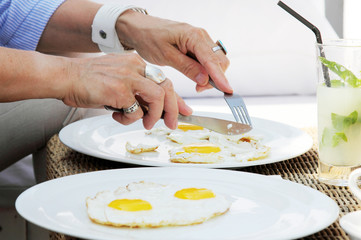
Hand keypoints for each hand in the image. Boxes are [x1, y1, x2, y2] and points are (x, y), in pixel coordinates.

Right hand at [64, 53, 191, 128]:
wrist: (65, 77)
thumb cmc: (89, 81)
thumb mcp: (119, 80)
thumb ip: (137, 91)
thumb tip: (155, 109)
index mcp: (136, 63)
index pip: (164, 80)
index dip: (177, 98)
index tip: (185, 110)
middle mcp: (135, 67)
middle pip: (167, 87)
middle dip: (174, 109)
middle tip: (172, 124)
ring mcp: (128, 77)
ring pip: (157, 97)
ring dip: (154, 116)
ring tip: (145, 123)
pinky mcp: (120, 90)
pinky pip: (136, 111)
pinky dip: (129, 119)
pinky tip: (117, 116)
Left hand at [115, 11, 231, 92]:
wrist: (140, 29)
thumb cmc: (149, 38)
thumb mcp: (166, 56)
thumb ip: (187, 67)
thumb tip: (204, 79)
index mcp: (194, 36)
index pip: (212, 60)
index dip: (220, 77)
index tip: (227, 89)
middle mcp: (201, 36)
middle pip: (219, 61)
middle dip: (215, 78)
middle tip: (199, 89)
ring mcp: (201, 40)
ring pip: (216, 61)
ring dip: (211, 75)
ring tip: (196, 85)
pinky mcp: (197, 45)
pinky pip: (209, 60)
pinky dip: (207, 71)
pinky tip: (197, 77)